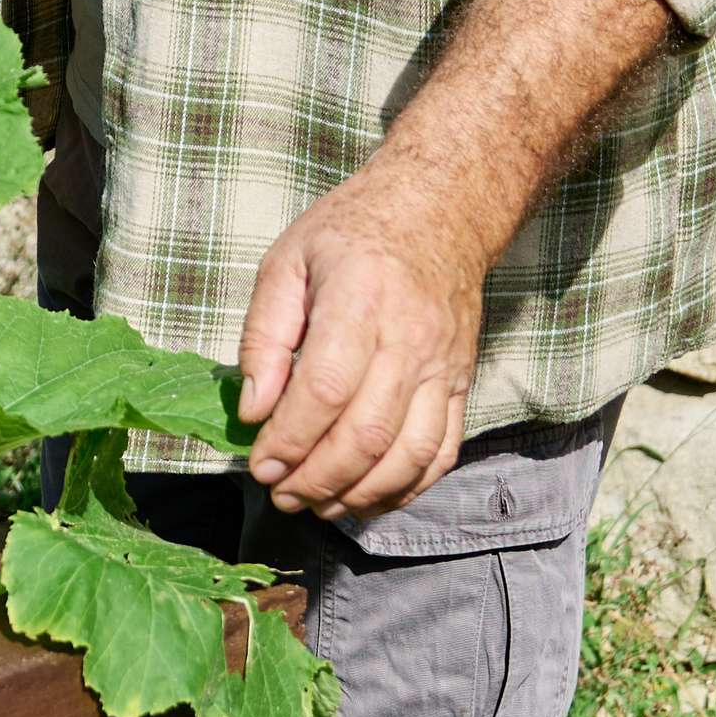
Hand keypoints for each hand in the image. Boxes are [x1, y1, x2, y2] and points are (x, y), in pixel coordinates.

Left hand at [236, 153, 485, 517]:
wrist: (438, 212)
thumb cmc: (350, 233)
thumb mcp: (287, 262)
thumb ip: (264, 336)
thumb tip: (253, 411)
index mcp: (359, 299)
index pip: (325, 390)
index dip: (289, 440)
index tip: (260, 465)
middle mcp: (408, 337)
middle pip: (366, 433)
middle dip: (316, 479)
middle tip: (280, 494)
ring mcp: (443, 365)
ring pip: (407, 455)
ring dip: (358, 494)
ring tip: (316, 503)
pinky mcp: (462, 383)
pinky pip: (440, 454)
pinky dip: (404, 489)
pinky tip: (366, 496)